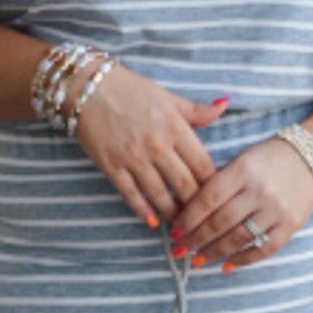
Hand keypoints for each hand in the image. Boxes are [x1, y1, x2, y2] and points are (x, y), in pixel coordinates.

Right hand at [72, 61, 228, 223]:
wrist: (87, 87)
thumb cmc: (130, 89)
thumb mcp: (168, 96)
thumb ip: (197, 110)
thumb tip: (224, 105)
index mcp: (175, 127)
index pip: (203, 164)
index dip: (212, 184)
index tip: (216, 196)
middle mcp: (157, 145)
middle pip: (185, 185)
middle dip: (195, 205)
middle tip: (201, 218)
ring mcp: (133, 157)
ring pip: (159, 194)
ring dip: (172, 213)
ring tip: (180, 224)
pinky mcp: (111, 166)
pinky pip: (130, 194)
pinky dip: (142, 210)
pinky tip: (151, 220)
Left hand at [168, 136, 312, 267]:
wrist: (312, 158)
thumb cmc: (268, 159)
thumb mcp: (241, 160)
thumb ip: (218, 182)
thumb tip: (188, 212)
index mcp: (243, 170)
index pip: (208, 198)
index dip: (188, 218)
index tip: (175, 230)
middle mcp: (260, 190)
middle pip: (220, 222)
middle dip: (196, 238)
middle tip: (179, 249)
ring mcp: (277, 210)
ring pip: (239, 238)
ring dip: (214, 252)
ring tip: (197, 259)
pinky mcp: (291, 225)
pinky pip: (264, 248)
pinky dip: (243, 259)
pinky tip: (226, 264)